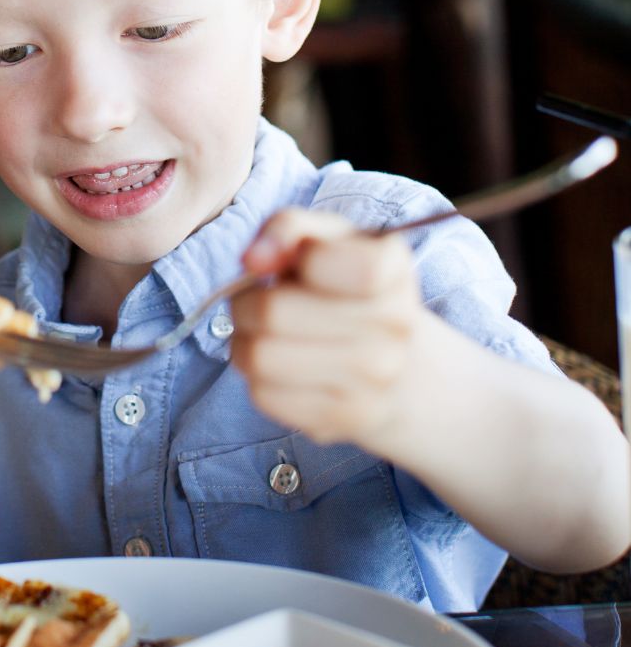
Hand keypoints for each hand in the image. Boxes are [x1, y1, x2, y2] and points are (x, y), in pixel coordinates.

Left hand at [231, 208, 436, 449]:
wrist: (400, 366)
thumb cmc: (346, 290)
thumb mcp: (326, 240)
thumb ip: (287, 229)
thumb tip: (253, 259)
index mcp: (390, 267)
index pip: (319, 259)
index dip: (286, 257)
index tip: (293, 263)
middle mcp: (393, 324)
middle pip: (271, 311)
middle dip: (246, 302)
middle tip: (258, 302)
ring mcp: (374, 378)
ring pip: (258, 357)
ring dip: (245, 342)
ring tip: (265, 335)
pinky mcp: (345, 418)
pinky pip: (263, 395)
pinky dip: (258, 378)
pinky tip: (282, 368)